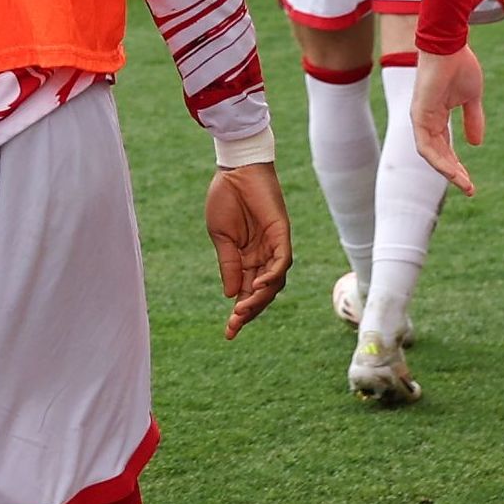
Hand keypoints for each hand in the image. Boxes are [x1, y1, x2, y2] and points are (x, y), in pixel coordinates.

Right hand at [203, 161, 292, 337]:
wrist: (235, 170)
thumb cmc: (225, 198)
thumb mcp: (221, 238)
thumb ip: (228, 265)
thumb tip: (231, 295)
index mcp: (246, 258)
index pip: (246, 292)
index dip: (240, 313)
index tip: (229, 333)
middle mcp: (262, 256)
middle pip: (262, 293)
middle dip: (249, 311)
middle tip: (235, 325)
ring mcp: (274, 246)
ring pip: (274, 282)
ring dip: (260, 299)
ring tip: (242, 310)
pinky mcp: (282, 234)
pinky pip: (282, 262)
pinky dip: (272, 276)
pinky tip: (258, 286)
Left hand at [412, 46, 486, 196]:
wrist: (451, 46)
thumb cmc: (460, 66)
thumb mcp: (471, 98)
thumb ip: (473, 119)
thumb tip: (476, 143)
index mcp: (437, 116)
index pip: (445, 148)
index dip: (456, 165)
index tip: (470, 182)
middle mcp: (426, 121)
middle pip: (438, 155)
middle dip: (454, 173)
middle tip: (469, 189)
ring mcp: (421, 119)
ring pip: (431, 155)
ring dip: (447, 171)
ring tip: (464, 185)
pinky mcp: (419, 115)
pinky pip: (426, 146)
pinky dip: (439, 160)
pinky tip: (452, 171)